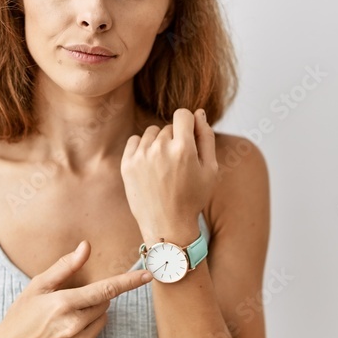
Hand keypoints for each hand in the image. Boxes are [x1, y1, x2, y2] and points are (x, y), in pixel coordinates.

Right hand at [0, 241, 152, 337]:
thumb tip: (85, 247)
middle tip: (69, 301)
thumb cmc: (21, 317)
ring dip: (91, 315)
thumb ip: (64, 266)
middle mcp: (73, 326)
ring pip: (102, 320)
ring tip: (64, 319)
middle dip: (94, 298)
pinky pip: (95, 337)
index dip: (129, 282)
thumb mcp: (37, 287)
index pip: (105, 290)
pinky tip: (64, 333)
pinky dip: (86, 331)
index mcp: (63, 304)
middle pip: (104, 304)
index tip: (148, 276)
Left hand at [121, 108, 217, 238]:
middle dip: (175, 139)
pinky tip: (151, 165)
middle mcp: (160, 148)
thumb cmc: (193, 198)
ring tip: (164, 166)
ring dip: (159, 143)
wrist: (167, 225)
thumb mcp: (210, 169)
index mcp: (183, 148)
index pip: (183, 114)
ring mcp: (141, 156)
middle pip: (168, 126)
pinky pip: (135, 140)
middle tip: (179, 164)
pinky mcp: (127, 163)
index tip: (189, 138)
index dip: (188, 124)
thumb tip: (199, 113)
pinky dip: (143, 148)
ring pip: (152, 132)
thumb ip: (206, 137)